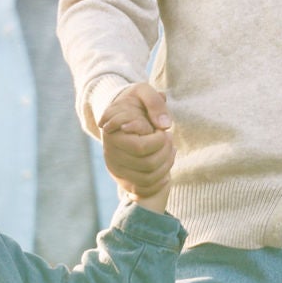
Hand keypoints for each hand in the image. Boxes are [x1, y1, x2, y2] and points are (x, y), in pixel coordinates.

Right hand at [101, 84, 174, 208]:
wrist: (122, 114)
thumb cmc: (135, 102)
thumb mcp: (143, 91)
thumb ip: (154, 102)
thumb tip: (165, 125)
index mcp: (113, 133)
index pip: (141, 147)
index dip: (159, 140)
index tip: (163, 129)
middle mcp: (110, 154)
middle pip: (147, 165)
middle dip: (165, 152)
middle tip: (169, 138)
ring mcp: (116, 168)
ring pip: (147, 179)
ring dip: (166, 166)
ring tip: (170, 150)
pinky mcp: (123, 179)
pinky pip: (143, 190)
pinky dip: (159, 183)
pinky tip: (166, 170)